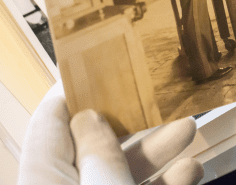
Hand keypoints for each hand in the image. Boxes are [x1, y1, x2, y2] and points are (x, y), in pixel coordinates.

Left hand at [17, 82, 202, 184]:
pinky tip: (191, 170)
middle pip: (96, 145)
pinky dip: (168, 182)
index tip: (103, 63)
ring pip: (124, 171)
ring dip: (158, 150)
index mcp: (45, 178)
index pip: (50, 120)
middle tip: (162, 97)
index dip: (75, 88)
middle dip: (134, 119)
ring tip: (188, 128)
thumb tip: (89, 117)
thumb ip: (97, 151)